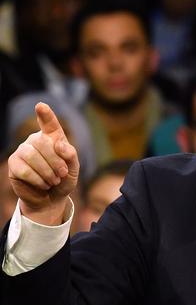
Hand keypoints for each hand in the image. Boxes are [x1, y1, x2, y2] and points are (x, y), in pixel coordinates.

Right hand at [8, 103, 78, 224]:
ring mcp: (22, 151)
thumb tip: (59, 144)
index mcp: (53, 137)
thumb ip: (71, 155)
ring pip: (32, 155)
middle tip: (62, 174)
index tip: (41, 106)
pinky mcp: (13, 164)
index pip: (49, 123)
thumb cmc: (63, 179)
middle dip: (56, 161)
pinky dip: (37, 179)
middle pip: (43, 142)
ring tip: (54, 181)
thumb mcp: (73, 168)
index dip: (46, 115)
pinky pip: (23, 169)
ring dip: (47, 171)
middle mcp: (35, 140)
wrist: (51, 198)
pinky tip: (43, 184)